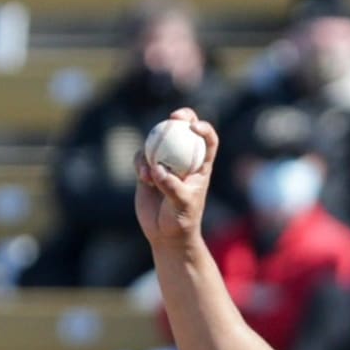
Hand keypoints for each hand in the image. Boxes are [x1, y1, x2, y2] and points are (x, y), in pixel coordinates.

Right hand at [134, 108, 217, 247]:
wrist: (166, 233)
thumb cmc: (182, 220)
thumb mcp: (182, 205)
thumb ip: (171, 187)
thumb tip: (158, 169)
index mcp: (201, 166)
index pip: (208, 142)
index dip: (205, 129)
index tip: (195, 126)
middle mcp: (184, 161)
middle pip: (184, 131)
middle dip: (181, 118)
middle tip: (174, 117)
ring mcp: (166, 163)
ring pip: (159, 141)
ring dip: (152, 149)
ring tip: (149, 174)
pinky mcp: (148, 169)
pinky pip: (142, 156)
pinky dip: (140, 162)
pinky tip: (143, 177)